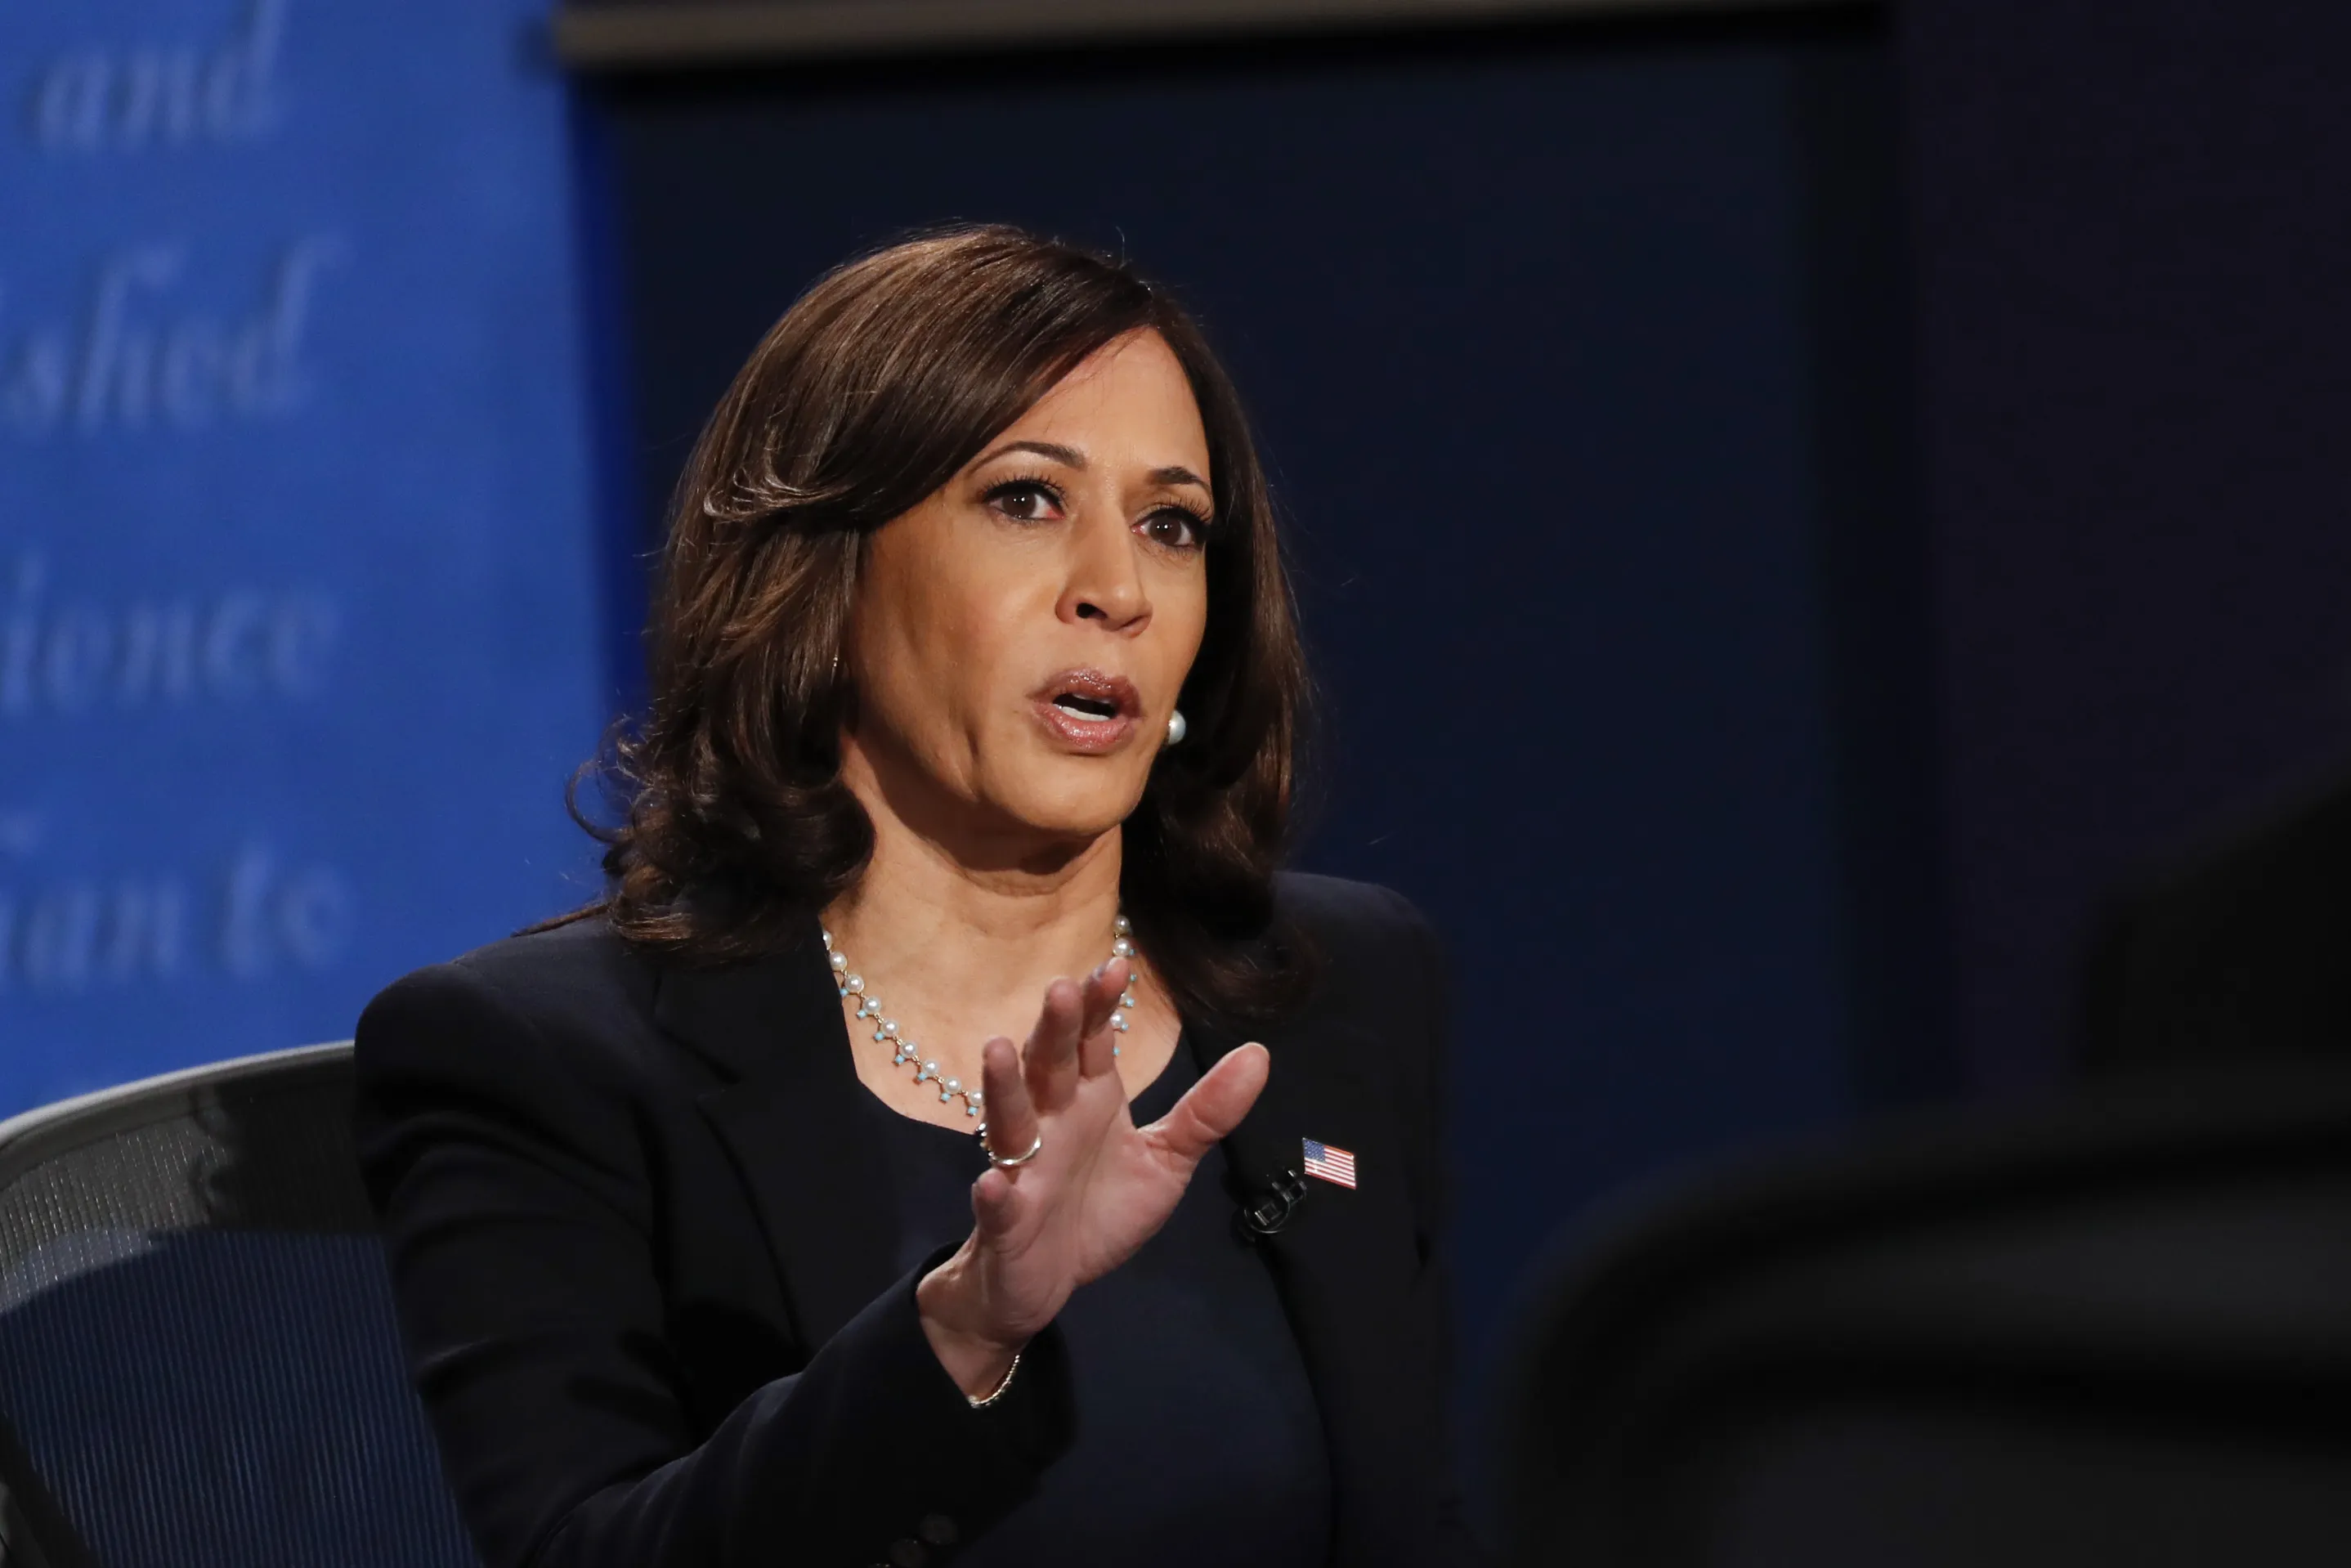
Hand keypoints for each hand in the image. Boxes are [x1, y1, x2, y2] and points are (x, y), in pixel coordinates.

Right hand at [914, 958, 1268, 1398]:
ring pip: (1009, 1121)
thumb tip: (1259, 1053)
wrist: (1048, 1281)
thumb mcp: (1165, 1160)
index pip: (1090, 1041)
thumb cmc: (1099, 1210)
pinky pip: (997, 1205)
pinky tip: (994, 1181)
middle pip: (1049, 1066)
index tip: (1116, 967)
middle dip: (1053, 1029)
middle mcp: (1050, 1123)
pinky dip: (994, 1194)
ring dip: (1003, 1088)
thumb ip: (1205, 1112)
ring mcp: (1023, 1170)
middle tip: (1062, 989)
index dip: (1097, 1006)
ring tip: (998, 1049)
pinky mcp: (1006, 1222)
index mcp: (1088, 1100)